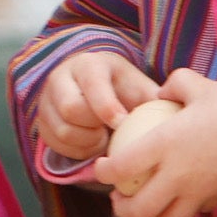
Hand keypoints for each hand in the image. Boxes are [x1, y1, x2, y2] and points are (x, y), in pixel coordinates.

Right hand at [34, 48, 159, 162]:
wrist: (90, 87)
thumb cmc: (121, 89)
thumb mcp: (137, 86)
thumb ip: (153, 97)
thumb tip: (175, 111)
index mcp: (89, 64)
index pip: (92, 84)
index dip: (107, 107)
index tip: (122, 123)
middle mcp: (61, 77)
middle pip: (71, 109)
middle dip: (94, 127)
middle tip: (110, 133)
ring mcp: (47, 100)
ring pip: (61, 130)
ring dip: (86, 143)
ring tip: (102, 140)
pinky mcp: (41, 122)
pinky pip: (54, 145)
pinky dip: (76, 152)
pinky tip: (91, 146)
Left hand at [98, 68, 216, 216]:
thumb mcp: (198, 84)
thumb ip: (172, 85)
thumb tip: (159, 94)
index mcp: (165, 143)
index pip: (121, 168)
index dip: (102, 172)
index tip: (101, 167)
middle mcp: (178, 174)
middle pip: (138, 209)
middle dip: (120, 208)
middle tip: (118, 196)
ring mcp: (199, 191)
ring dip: (151, 216)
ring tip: (146, 203)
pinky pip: (192, 214)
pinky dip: (180, 210)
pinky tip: (179, 196)